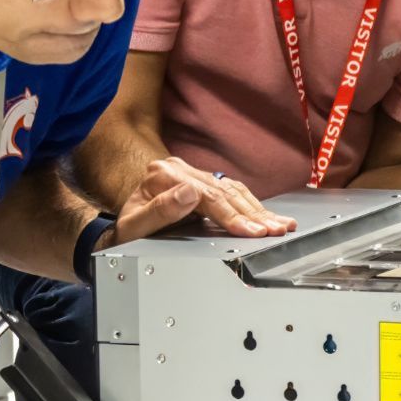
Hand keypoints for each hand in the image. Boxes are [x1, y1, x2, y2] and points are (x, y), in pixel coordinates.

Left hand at [108, 158, 296, 243]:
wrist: (119, 228)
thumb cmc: (125, 231)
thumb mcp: (134, 225)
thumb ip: (161, 210)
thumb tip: (189, 193)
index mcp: (164, 175)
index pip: (206, 196)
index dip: (230, 215)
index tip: (248, 230)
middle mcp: (180, 170)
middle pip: (224, 192)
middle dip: (252, 215)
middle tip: (275, 230)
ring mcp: (193, 175)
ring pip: (233, 190)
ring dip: (258, 210)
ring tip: (281, 225)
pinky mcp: (203, 183)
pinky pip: (232, 192)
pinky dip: (252, 206)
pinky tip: (268, 216)